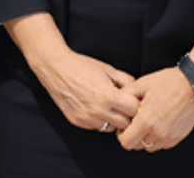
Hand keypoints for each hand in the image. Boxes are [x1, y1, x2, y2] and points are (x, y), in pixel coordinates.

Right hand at [5, 12, 139, 132]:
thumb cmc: (82, 66)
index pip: (134, 110)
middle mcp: (98, 110)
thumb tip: (137, 91)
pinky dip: (100, 120)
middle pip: (125, 124)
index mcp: (108, 96)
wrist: (56, 69)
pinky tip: (96, 108)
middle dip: (128, 115)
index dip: (136, 105)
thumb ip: (125, 80)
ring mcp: (87, 118)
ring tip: (110, 107)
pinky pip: (96, 127)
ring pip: (111, 128)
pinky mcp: (78, 122)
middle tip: (125, 107)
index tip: (134, 101)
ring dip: (114, 120)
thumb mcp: (108, 69)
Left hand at [116, 67, 193, 151]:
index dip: (121, 134)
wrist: (193, 84)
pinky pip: (163, 144)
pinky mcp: (178, 137)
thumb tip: (117, 101)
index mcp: (146, 121)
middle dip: (133, 136)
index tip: (124, 126)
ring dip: (146, 137)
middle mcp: (158, 133)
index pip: (125, 142)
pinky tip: (160, 122)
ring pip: (150, 146)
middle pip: (137, 146)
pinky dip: (158, 137)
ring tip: (149, 121)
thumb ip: (126, 94)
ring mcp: (169, 137)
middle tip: (135, 122)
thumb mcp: (142, 84)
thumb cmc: (170, 82)